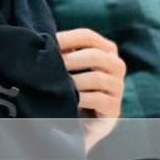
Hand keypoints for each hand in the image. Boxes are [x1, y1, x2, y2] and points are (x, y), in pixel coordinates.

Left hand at [57, 28, 125, 145]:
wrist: (77, 123)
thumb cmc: (69, 89)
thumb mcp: (67, 68)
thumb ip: (61, 53)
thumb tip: (42, 40)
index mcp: (106, 50)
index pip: (88, 37)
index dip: (67, 39)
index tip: (47, 44)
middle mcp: (117, 66)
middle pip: (96, 56)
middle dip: (71, 61)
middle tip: (52, 68)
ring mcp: (118, 88)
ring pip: (98, 78)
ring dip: (74, 81)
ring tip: (57, 85)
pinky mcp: (114, 109)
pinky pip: (100, 99)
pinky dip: (82, 98)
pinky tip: (68, 100)